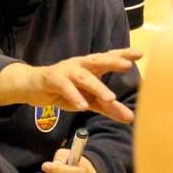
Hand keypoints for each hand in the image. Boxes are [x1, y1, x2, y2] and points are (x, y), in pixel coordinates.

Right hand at [0, 48, 142, 122]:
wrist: (32, 87)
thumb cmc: (64, 91)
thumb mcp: (89, 101)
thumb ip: (108, 108)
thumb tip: (131, 118)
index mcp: (90, 66)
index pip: (108, 58)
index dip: (123, 54)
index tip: (140, 53)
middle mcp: (80, 65)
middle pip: (97, 60)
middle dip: (112, 61)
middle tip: (127, 66)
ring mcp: (65, 70)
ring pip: (83, 76)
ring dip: (97, 86)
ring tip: (110, 98)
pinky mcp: (52, 79)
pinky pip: (64, 86)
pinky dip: (74, 96)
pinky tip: (82, 106)